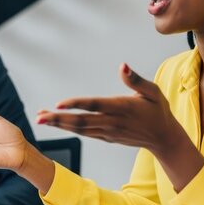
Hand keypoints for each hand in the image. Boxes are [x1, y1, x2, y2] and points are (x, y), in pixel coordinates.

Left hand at [36, 63, 182, 153]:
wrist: (164, 137)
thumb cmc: (158, 110)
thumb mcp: (153, 91)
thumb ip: (136, 80)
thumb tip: (122, 66)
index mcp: (122, 107)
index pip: (95, 105)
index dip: (76, 104)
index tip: (59, 103)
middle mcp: (112, 122)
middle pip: (81, 121)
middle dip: (58, 119)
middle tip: (39, 116)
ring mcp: (108, 132)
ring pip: (80, 129)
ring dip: (59, 125)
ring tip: (41, 118)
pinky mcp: (107, 138)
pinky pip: (85, 134)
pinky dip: (69, 129)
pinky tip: (58, 124)